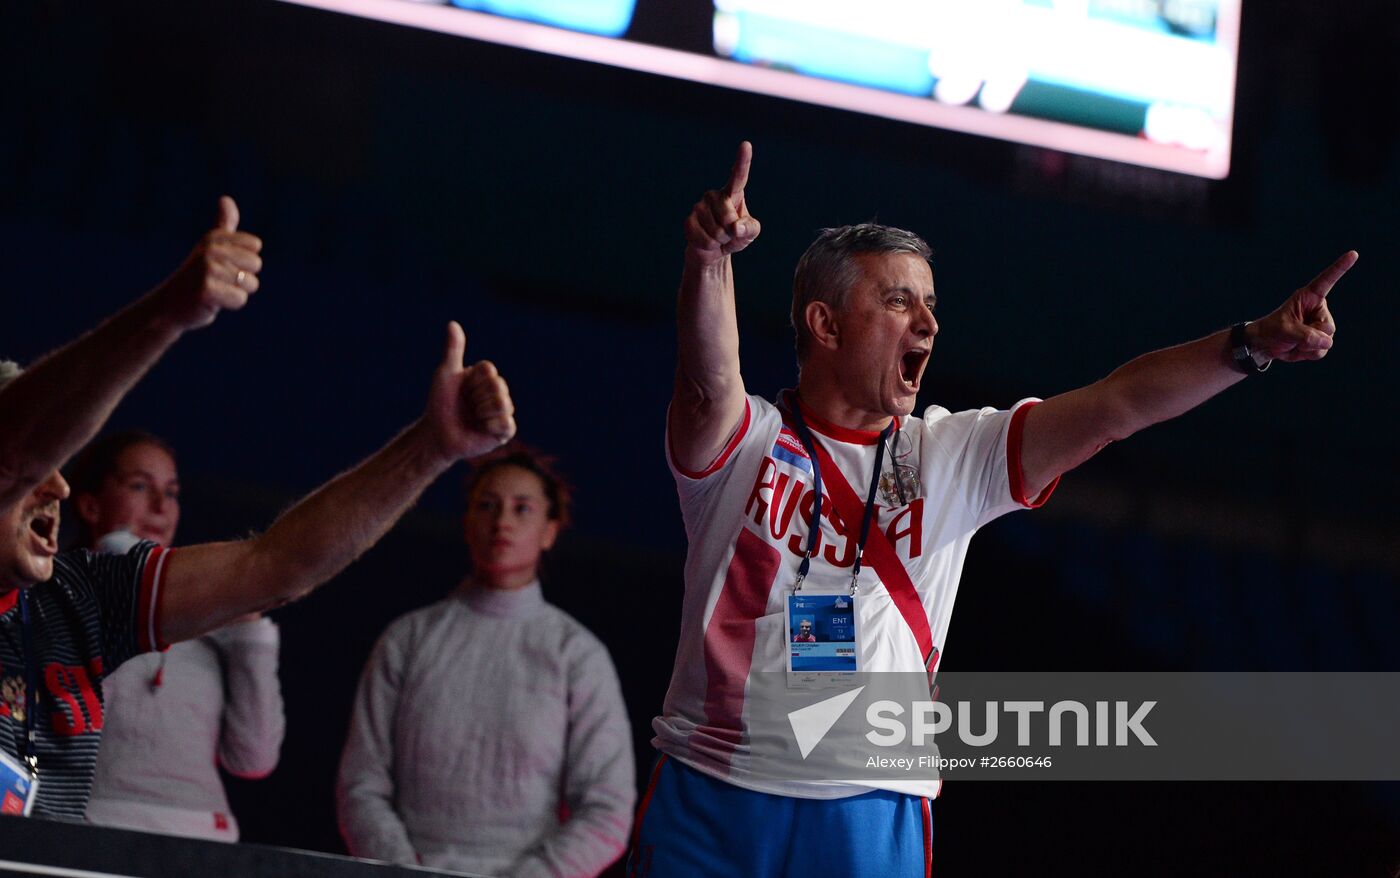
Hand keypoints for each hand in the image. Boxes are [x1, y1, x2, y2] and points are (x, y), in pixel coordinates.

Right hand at [153, 196, 263, 330]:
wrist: (170, 305)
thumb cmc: (196, 276)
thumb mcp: (209, 246)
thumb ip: (223, 225)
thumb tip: (226, 198)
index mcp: (214, 238)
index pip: (255, 246)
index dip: (245, 260)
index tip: (224, 264)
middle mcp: (210, 250)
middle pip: (256, 264)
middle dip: (243, 278)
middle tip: (220, 281)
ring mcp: (207, 269)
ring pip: (250, 283)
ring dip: (236, 292)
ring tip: (217, 290)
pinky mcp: (207, 290)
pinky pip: (240, 299)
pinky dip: (230, 304)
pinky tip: (213, 302)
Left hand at [424, 321, 515, 461]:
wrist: (436, 435)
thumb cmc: (440, 404)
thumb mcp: (445, 374)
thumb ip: (453, 350)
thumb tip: (452, 323)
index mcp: (485, 377)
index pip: (489, 370)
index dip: (472, 381)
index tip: (462, 389)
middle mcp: (497, 392)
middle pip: (498, 386)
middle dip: (477, 397)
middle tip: (467, 405)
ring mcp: (503, 412)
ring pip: (503, 404)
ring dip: (482, 412)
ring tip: (474, 417)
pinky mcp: (505, 431)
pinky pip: (507, 423)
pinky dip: (490, 426)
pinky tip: (482, 429)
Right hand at [684, 141, 760, 264]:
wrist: (715, 249)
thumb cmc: (736, 236)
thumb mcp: (750, 233)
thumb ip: (750, 229)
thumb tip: (736, 227)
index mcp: (732, 192)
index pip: (738, 176)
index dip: (743, 161)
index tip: (746, 145)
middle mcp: (714, 195)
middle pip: (728, 218)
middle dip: (731, 232)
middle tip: (728, 233)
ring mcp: (699, 207)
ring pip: (716, 231)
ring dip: (720, 240)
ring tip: (718, 237)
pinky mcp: (688, 221)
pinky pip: (704, 239)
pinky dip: (709, 246)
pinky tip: (707, 241)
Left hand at [1248, 251, 1354, 362]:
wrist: (1265, 345)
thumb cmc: (1272, 330)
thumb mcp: (1284, 330)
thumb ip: (1305, 335)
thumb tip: (1327, 342)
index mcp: (1308, 297)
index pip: (1327, 281)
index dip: (1340, 268)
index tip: (1353, 254)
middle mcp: (1318, 309)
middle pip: (1327, 326)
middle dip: (1310, 336)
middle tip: (1292, 334)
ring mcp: (1321, 325)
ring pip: (1326, 340)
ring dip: (1307, 346)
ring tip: (1293, 341)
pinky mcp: (1321, 339)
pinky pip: (1322, 351)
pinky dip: (1308, 354)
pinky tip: (1297, 348)